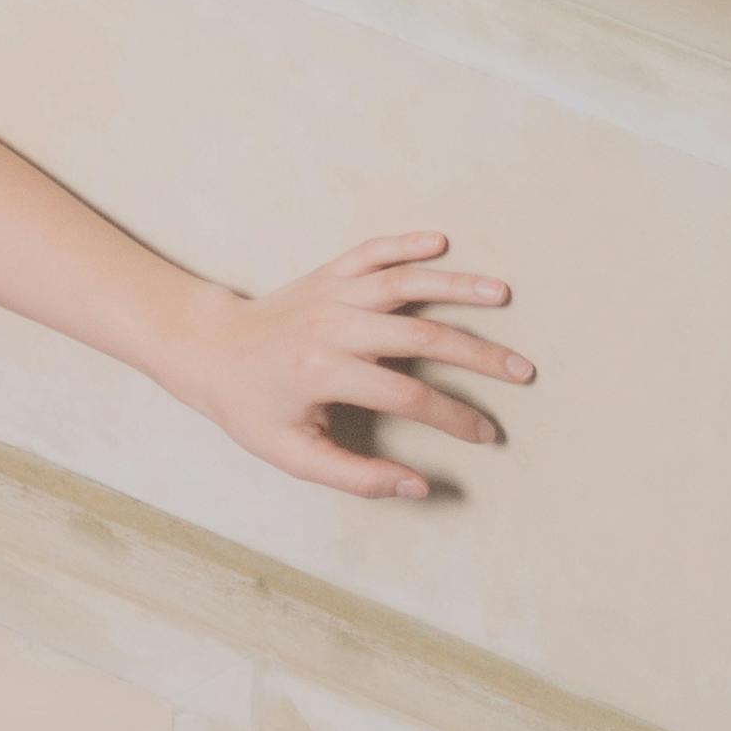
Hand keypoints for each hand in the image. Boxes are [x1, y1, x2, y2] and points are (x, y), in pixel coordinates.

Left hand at [179, 230, 527, 501]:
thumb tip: (418, 488)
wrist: (208, 350)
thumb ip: (355, 477)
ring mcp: (331, 293)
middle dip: (477, 355)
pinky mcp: (328, 273)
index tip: (485, 434)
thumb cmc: (250, 408)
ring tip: (503, 295)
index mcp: (322, 372)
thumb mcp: (292, 455)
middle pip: (419, 336)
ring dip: (456, 286)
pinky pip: (373, 251)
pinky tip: (441, 242)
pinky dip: (406, 243)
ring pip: (403, 283)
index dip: (452, 418)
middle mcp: (331, 326)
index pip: (405, 396)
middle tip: (522, 371)